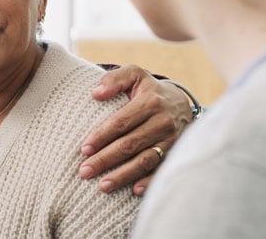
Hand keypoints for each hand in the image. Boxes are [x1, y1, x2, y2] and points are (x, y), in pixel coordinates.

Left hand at [79, 64, 192, 194]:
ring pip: (145, 160)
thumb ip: (114, 79)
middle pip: (130, 144)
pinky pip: (162, 169)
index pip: (120, 123)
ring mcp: (172, 139)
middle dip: (105, 159)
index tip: (84, 149)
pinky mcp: (178, 152)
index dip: (101, 136)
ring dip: (123, 175)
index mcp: (149, 102)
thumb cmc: (148, 89)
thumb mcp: (134, 74)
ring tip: (102, 186)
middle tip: (85, 171)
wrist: (181, 102)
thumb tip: (95, 93)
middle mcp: (163, 122)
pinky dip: (150, 181)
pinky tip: (134, 190)